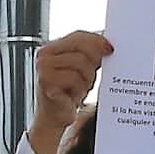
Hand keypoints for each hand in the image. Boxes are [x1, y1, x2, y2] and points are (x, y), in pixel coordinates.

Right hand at [26, 30, 112, 153]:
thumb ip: (89, 55)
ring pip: (81, 63)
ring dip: (87, 79)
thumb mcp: (81, 70)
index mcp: (52, 47)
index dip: (97, 40)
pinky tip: (73, 96)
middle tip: (94, 73)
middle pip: (82, 47)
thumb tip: (106, 45)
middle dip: (94, 60)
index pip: (79, 35)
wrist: (54, 118)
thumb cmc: (68, 93)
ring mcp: (43, 67)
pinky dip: (79, 89)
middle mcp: (45, 55)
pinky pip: (74, 78)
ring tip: (81, 88)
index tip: (110, 49)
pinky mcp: (46, 81)